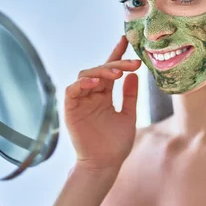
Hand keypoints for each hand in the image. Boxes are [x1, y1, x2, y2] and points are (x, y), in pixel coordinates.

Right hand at [64, 35, 141, 171]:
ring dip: (101, 71)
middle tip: (132, 64)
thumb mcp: (129, 116)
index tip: (126, 41)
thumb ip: (130, 96)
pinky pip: (72, 90)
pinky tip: (96, 83)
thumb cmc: (116, 144)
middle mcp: (91, 95)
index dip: (116, 54)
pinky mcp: (70, 109)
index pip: (110, 70)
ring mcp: (80, 101)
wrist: (105, 164)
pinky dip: (82, 84)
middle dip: (116, 64)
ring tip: (116, 74)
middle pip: (100, 70)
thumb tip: (134, 75)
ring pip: (86, 76)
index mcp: (104, 96)